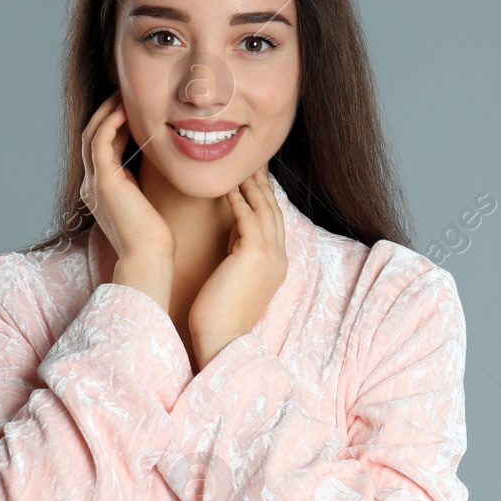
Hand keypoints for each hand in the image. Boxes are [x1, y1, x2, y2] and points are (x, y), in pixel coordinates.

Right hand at [81, 93, 175, 305]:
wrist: (150, 256)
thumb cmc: (157, 236)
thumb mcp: (150, 199)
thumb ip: (147, 180)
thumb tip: (162, 159)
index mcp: (102, 189)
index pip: (102, 146)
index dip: (114, 123)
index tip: (132, 106)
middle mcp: (92, 184)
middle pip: (92, 135)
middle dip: (106, 111)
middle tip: (124, 92)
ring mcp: (93, 182)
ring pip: (92, 133)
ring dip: (108, 111)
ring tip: (124, 94)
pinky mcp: (103, 181)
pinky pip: (101, 140)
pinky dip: (112, 121)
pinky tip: (127, 109)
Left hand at [189, 166, 287, 368]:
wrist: (223, 337)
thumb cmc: (221, 315)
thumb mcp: (236, 279)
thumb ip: (240, 256)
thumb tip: (233, 237)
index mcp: (276, 264)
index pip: (274, 224)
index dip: (266, 200)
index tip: (256, 181)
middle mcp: (279, 257)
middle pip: (273, 211)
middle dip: (264, 186)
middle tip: (254, 163)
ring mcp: (271, 255)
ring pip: (264, 210)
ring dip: (253, 187)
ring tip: (242, 167)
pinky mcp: (254, 253)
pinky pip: (248, 217)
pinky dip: (239, 200)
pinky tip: (229, 187)